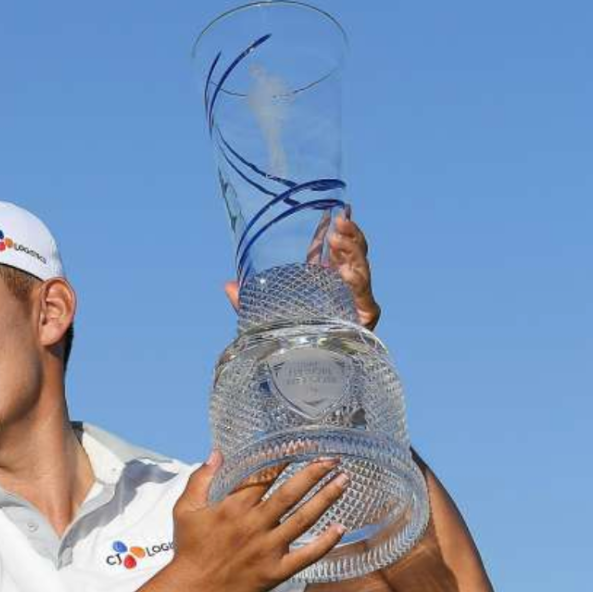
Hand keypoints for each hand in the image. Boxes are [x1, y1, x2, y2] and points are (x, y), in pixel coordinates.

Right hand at [169, 451, 348, 591]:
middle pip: (290, 493)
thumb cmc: (189, 548)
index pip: (264, 476)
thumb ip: (201, 479)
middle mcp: (254, 524)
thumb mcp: (186, 508)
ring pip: (303, 519)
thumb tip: (217, 454)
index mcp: (233, 507)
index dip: (285, 458)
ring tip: (343, 482)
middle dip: (314, 473)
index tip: (302, 445)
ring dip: (325, 498)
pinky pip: (306, 555)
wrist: (192, 590)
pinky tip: (340, 527)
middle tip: (333, 459)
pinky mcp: (276, 571)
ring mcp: (268, 548)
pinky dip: (325, 542)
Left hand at [222, 205, 381, 330]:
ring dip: (353, 252)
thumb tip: (227, 286)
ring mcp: (356, 303)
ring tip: (339, 239)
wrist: (301, 380)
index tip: (338, 211)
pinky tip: (347, 273)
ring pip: (362, 270)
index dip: (340, 230)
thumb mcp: (264, 319)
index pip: (336, 250)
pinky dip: (358, 283)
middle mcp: (345, 290)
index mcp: (327, 282)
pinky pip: (365, 297)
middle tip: (339, 221)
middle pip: (355, 255)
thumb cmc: (287, 345)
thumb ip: (247, 303)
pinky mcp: (363, 320)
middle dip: (350, 236)